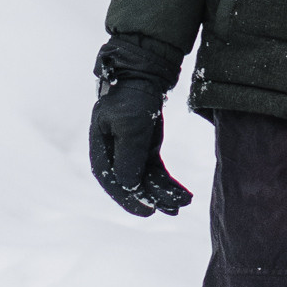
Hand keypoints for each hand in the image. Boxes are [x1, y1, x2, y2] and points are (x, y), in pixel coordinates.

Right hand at [89, 72, 191, 217]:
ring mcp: (130, 153)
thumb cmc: (131, 96)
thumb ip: (129, 155)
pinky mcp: (145, 150)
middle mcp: (113, 155)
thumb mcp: (131, 124)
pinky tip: (182, 195)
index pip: (112, 181)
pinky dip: (168, 184)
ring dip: (164, 193)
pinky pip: (156, 173)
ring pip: (147, 181)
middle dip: (152, 199)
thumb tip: (130, 186)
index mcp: (101, 149)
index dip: (129, 199)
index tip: (147, 212)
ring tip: (184, 203)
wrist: (144, 74)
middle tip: (173, 210)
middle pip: (131, 184)